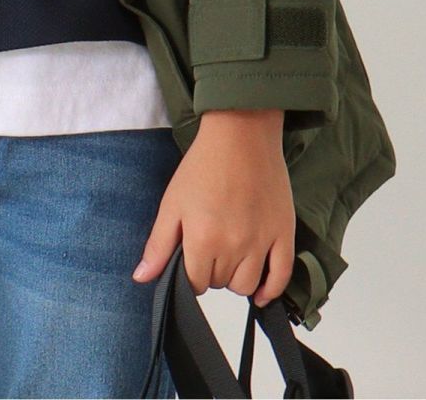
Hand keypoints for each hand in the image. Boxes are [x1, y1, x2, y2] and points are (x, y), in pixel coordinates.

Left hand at [131, 109, 294, 308]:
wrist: (241, 133)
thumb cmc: (203, 165)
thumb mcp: (172, 202)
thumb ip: (158, 244)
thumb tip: (141, 278)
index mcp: (203, 239)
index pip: (195, 284)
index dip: (191, 273)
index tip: (192, 258)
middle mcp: (234, 246)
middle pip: (220, 284)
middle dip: (212, 271)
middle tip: (211, 244)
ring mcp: (262, 241)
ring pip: (248, 285)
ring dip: (237, 278)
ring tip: (231, 256)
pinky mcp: (284, 233)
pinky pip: (281, 277)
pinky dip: (271, 290)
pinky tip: (261, 292)